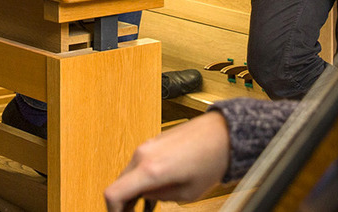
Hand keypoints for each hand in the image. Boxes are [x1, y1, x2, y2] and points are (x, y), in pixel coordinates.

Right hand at [103, 112, 229, 211]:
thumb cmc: (212, 159)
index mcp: (150, 169)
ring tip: (144, 207)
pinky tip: (151, 193)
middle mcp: (144, 154)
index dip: (113, 211)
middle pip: (119, 184)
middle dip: (123, 203)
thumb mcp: (187, 193)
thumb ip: (161, 197)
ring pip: (129, 174)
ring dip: (133, 191)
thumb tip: (148, 197)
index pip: (113, 193)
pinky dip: (141, 179)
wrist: (223, 133)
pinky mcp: (154, 142)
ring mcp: (148, 145)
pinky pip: (139, 164)